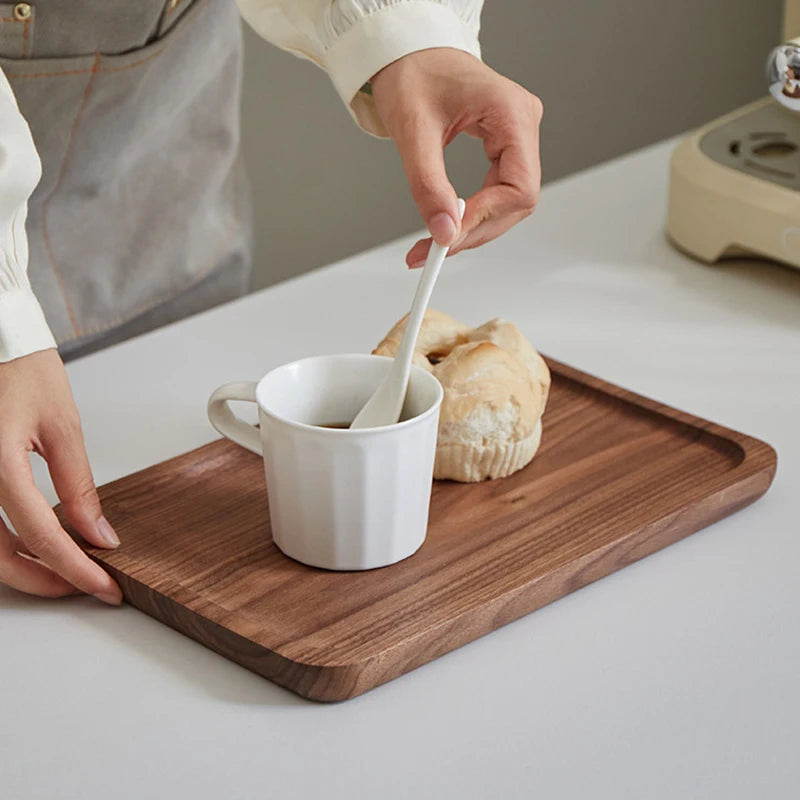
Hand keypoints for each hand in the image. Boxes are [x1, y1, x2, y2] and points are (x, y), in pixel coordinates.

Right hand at [0, 349, 121, 603]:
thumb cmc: (21, 369)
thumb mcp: (61, 426)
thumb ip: (78, 486)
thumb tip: (98, 534)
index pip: (39, 534)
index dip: (75, 568)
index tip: (105, 587)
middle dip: (45, 579)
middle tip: (88, 585)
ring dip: (22, 565)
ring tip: (67, 566)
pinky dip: (6, 541)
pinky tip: (34, 541)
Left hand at [370, 47, 542, 266]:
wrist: (408, 51)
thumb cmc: (412, 73)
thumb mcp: (413, 131)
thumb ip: (428, 185)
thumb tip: (444, 232)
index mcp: (511, 113)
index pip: (519, 187)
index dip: (485, 220)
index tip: (447, 239)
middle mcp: (523, 124)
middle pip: (517, 201)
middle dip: (475, 231)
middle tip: (433, 251)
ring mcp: (517, 135)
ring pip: (509, 203)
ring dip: (473, 228)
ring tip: (434, 243)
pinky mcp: (504, 144)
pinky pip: (498, 192)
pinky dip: (472, 214)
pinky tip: (448, 224)